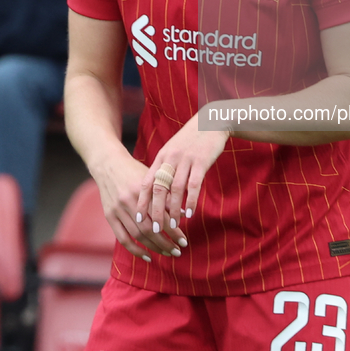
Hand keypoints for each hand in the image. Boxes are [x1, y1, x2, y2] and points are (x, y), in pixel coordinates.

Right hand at [94, 154, 187, 262]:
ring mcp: (118, 209)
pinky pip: (122, 238)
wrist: (109, 164)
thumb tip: (184, 214)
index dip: (174, 231)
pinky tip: (147, 256)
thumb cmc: (135, 171)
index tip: (184, 240)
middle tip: (178, 251)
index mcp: (143, 190)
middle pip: (150, 229)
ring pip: (138, 235)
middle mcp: (130, 201)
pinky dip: (135, 250)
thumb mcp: (152, 178)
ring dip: (154, 247)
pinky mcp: (109, 215)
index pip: (161, 216)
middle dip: (166, 243)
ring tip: (167, 253)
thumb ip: (165, 196)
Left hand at [136, 114, 229, 232]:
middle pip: (159, 189)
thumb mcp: (173, 150)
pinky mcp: (201, 161)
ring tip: (174, 226)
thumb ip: (165, 168)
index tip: (138, 219)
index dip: (142, 202)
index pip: (146, 182)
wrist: (211, 121)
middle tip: (155, 229)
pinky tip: (190, 213)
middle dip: (156, 211)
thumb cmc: (191, 139)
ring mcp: (186, 160)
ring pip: (176, 189)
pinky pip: (194, 184)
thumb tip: (158, 192)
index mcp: (161, 157)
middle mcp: (170, 159)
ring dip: (174, 210)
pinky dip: (191, 200)